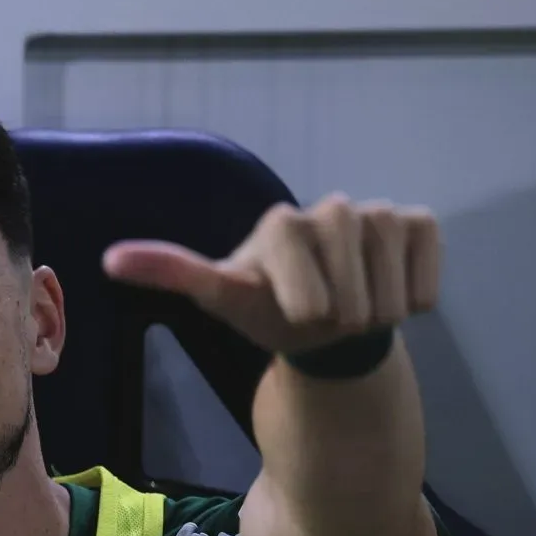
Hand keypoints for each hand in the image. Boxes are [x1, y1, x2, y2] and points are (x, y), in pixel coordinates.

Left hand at [103, 193, 441, 356]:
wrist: (325, 328)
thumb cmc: (269, 310)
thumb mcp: (222, 297)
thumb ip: (174, 273)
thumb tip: (109, 259)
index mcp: (280, 222)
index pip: (297, 254)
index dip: (301, 297)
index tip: (298, 314)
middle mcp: (331, 207)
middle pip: (348, 276)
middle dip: (339, 313)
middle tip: (326, 318)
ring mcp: (379, 212)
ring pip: (389, 282)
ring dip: (376, 312)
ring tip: (354, 310)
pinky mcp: (420, 224)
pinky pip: (427, 271)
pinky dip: (414, 298)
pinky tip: (391, 296)